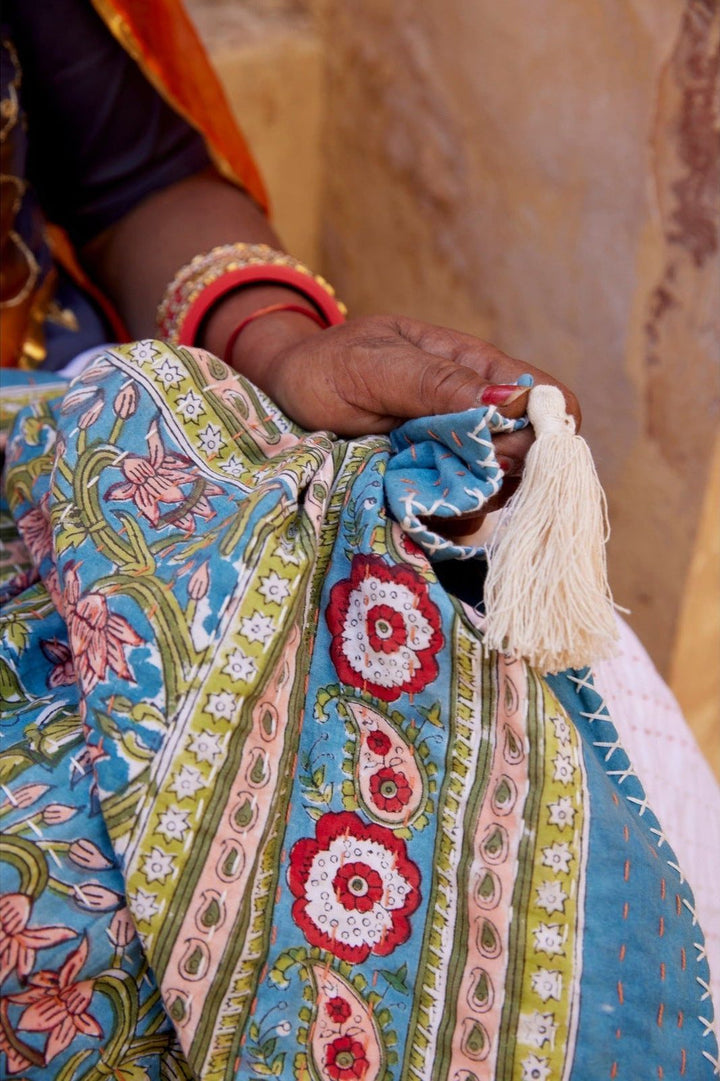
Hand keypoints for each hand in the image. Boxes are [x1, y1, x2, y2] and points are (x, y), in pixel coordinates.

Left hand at [225, 310, 579, 531]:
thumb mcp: (375, 364)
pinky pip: (458, 521)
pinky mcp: (432, 496)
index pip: (552, 400)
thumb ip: (437, 382)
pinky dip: (437, 521)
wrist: (281, 400)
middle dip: (499, 474)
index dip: (549, 431)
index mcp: (477, 371)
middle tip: (445, 471)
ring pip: (496, 496)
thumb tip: (508, 404)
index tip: (508, 453)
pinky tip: (401, 503)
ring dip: (462, 500)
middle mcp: (477, 419)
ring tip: (408, 480)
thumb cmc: (326, 367)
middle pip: (531, 459)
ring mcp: (456, 461)